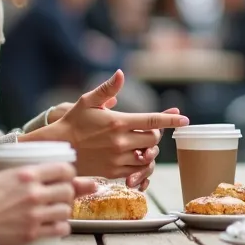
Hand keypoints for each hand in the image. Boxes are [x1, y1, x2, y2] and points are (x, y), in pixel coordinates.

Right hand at [0, 162, 98, 244]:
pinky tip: (57, 227)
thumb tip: (28, 173)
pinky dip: (61, 228)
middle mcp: (34, 193)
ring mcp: (34, 215)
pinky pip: (59, 230)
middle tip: (62, 196)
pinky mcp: (32, 233)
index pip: (62, 169)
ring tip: (57, 211)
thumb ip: (16, 174)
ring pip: (66, 211)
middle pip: (67, 190)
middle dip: (68, 193)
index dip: (68, 173)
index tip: (67, 177)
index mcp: (27, 175)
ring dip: (64, 211)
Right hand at [54, 70, 188, 187]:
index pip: (152, 120)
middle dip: (155, 133)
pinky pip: (136, 169)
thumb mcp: (88, 101)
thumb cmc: (73, 122)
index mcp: (119, 122)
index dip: (171, 119)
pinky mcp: (113, 171)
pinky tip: (133, 155)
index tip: (184, 119)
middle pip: (153, 139)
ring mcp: (118, 158)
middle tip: (147, 129)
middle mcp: (121, 141)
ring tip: (139, 143)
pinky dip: (139, 163)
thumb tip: (121, 74)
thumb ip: (107, 89)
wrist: (60, 148)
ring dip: (148, 149)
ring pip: (147, 156)